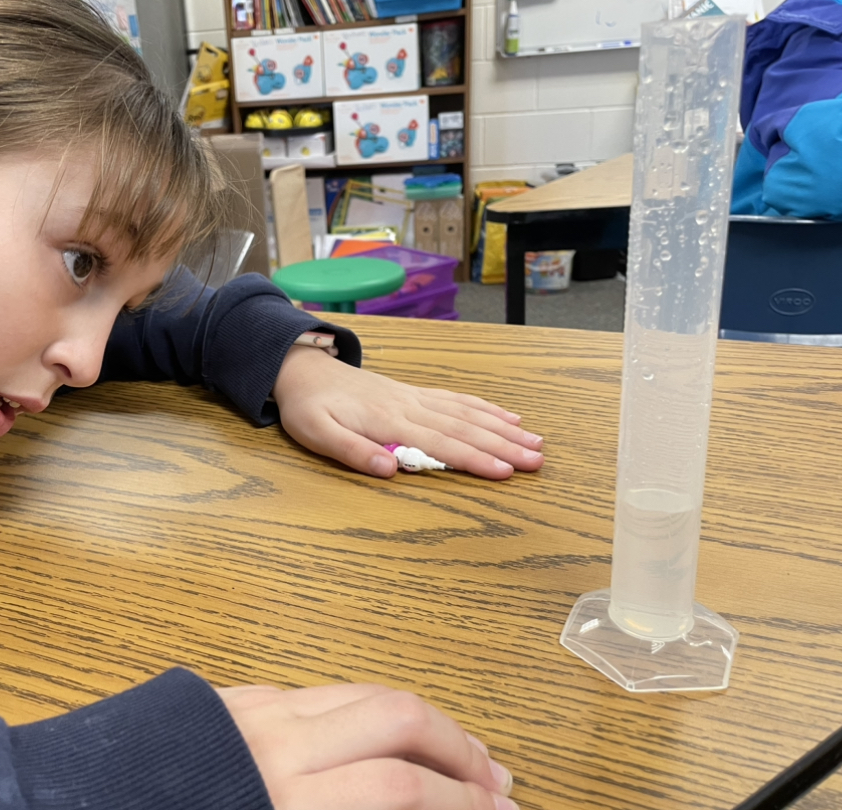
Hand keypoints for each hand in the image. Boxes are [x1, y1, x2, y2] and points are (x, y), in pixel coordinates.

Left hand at [218, 683, 516, 809]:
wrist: (74, 807)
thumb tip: (402, 806)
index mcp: (280, 802)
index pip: (401, 791)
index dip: (463, 803)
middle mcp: (277, 745)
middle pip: (398, 720)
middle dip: (460, 749)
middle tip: (495, 782)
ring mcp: (257, 711)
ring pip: (365, 693)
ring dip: (423, 722)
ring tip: (458, 750)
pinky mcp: (237, 697)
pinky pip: (321, 691)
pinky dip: (367, 708)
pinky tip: (384, 732)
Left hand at [271, 346, 543, 479]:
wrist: (303, 368)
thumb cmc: (309, 407)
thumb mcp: (317, 434)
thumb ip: (352, 451)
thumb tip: (390, 470)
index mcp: (388, 421)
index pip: (441, 444)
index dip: (475, 459)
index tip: (506, 472)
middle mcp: (409, 407)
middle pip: (464, 428)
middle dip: (503, 446)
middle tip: (539, 461)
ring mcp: (415, 398)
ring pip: (467, 413)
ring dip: (503, 428)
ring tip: (536, 442)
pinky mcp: (414, 394)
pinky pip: (456, 399)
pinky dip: (484, 408)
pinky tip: (507, 417)